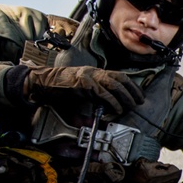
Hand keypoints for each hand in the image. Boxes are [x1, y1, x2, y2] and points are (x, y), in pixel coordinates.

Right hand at [7, 65, 143, 115]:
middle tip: (139, 102)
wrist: (42, 83)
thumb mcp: (83, 92)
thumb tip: (109, 107)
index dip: (132, 86)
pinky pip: (102, 92)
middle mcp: (94, 72)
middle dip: (132, 91)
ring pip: (114, 84)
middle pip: (120, 78)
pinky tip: (116, 109)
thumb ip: (96, 96)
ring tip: (130, 107)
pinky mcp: (83, 84)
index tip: (140, 95)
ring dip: (125, 96)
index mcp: (95, 73)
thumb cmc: (60, 89)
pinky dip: (111, 101)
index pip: (120, 76)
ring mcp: (88, 76)